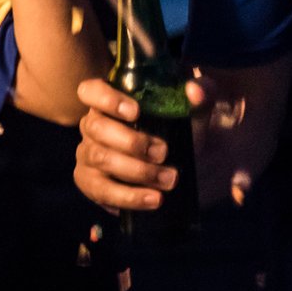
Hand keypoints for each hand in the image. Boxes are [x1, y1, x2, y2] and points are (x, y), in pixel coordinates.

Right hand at [72, 78, 202, 210]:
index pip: (90, 91)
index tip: (136, 112)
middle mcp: (93, 126)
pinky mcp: (91, 183)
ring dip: (137, 170)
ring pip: (99, 158)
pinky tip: (154, 199)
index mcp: (111, 102)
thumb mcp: (197, 110)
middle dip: (131, 142)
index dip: (106, 99)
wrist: (185, 170)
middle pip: (96, 128)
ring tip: (168, 179)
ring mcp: (88, 155)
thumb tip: (193, 91)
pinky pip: (100, 190)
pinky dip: (128, 196)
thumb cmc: (182, 132)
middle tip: (163, 153)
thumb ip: (203, 93)